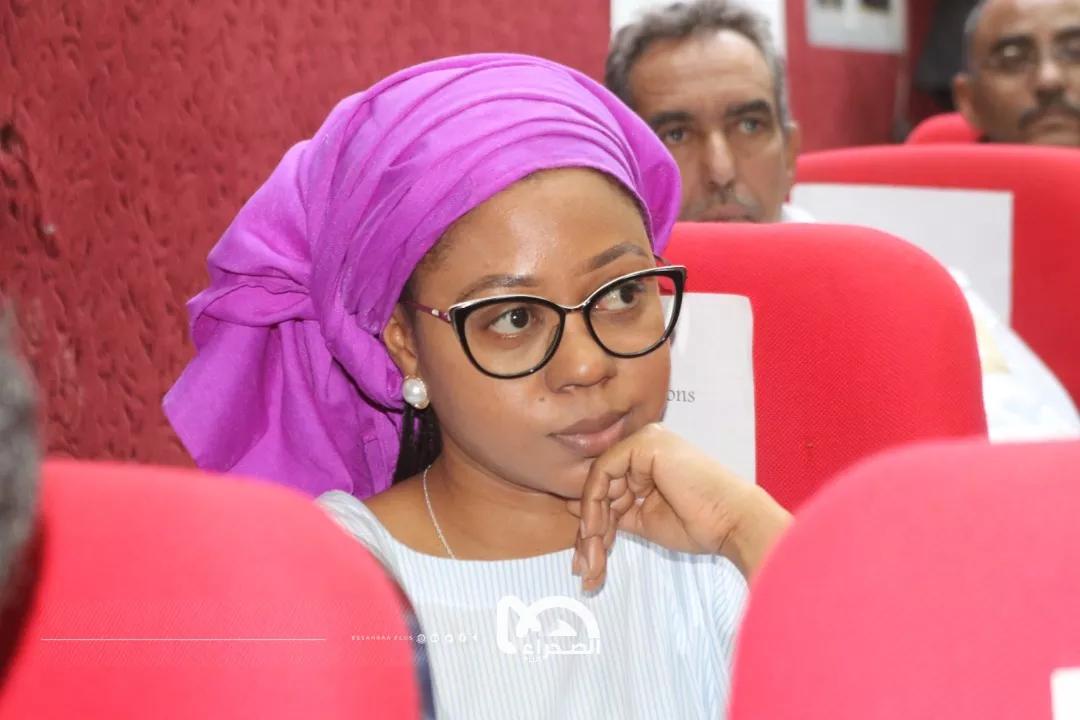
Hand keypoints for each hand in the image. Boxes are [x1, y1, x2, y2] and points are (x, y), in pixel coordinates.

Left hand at [567, 423, 789, 590]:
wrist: (731, 522)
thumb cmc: (700, 523)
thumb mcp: (645, 519)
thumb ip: (613, 511)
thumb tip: (574, 506)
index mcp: (647, 461)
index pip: (609, 487)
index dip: (596, 522)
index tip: (587, 557)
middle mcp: (643, 446)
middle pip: (601, 485)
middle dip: (591, 529)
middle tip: (584, 566)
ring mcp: (643, 441)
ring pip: (598, 482)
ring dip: (591, 523)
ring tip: (591, 558)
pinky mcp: (642, 444)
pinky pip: (603, 472)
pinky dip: (595, 503)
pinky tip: (596, 531)